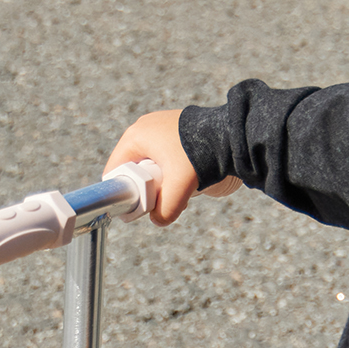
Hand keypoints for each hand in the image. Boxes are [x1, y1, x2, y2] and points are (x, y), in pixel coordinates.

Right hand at [105, 109, 232, 225]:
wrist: (233, 135)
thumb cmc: (202, 154)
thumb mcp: (179, 188)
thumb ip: (165, 209)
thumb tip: (158, 219)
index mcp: (135, 136)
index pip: (115, 171)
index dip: (124, 192)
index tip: (139, 206)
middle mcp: (145, 128)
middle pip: (134, 170)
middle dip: (148, 188)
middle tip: (165, 198)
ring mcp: (162, 128)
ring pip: (152, 166)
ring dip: (164, 182)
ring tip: (182, 187)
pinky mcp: (177, 132)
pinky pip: (167, 159)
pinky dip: (175, 172)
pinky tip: (190, 177)